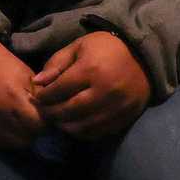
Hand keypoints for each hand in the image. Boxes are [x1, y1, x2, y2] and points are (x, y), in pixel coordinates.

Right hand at [0, 40, 42, 150]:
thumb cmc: (5, 66)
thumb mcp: (29, 77)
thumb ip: (42, 98)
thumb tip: (54, 116)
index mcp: (13, 97)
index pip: (39, 124)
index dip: (46, 121)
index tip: (46, 115)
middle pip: (28, 136)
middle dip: (35, 130)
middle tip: (35, 119)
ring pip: (15, 144)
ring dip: (23, 136)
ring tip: (23, 123)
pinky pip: (1, 143)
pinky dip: (9, 138)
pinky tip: (11, 127)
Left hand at [32, 32, 149, 140]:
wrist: (143, 56)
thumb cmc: (105, 48)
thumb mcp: (78, 47)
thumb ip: (56, 64)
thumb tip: (37, 82)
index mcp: (91, 69)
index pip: (60, 89)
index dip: (45, 96)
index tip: (37, 97)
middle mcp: (105, 91)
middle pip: (70, 110)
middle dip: (52, 113)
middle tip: (43, 112)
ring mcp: (117, 107)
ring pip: (84, 125)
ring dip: (65, 126)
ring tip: (57, 120)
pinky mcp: (126, 117)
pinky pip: (100, 131)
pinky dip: (83, 132)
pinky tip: (74, 125)